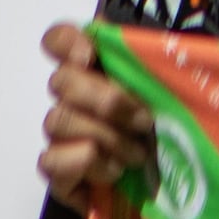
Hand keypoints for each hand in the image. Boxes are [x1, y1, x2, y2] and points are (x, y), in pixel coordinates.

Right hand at [40, 22, 160, 212]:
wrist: (163, 178)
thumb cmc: (165, 123)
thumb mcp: (168, 87)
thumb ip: (150, 60)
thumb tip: (142, 43)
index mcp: (96, 67)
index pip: (59, 40)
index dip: (67, 42)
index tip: (89, 55)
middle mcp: (70, 97)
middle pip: (61, 81)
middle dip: (107, 100)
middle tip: (144, 120)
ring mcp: (59, 132)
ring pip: (59, 120)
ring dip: (107, 137)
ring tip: (138, 153)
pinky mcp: (56, 168)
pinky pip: (51, 160)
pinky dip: (89, 164)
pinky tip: (115, 171)